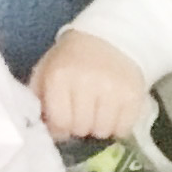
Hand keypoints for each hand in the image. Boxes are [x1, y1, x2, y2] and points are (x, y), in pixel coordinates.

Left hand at [30, 29, 148, 141]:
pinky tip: (111, 113)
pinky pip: (123, 129)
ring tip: (96, 113)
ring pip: (103, 131)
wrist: (109, 39)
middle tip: (80, 116)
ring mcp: (113, 90)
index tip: (62, 125)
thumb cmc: (71, 59)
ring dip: (98, 128)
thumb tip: (40, 127)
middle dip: (78, 127)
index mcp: (59, 76)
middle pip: (81, 128)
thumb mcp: (46, 70)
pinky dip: (116, 127)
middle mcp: (86, 82)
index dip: (59, 129)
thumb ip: (37, 98)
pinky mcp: (134, 96)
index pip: (60, 122)